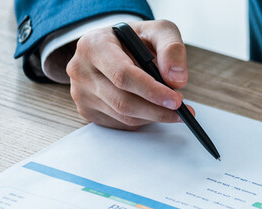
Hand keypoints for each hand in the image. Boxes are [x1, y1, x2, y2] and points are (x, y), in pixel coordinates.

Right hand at [66, 20, 193, 129]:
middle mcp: (80, 69)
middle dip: (157, 109)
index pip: (123, 75)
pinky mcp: (87, 110)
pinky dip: (143, 120)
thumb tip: (176, 79)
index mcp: (94, 44)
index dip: (152, 91)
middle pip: (122, 101)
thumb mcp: (159, 31)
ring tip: (170, 105)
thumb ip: (171, 49)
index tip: (175, 100)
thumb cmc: (136, 39)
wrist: (114, 46)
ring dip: (153, 116)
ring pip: (123, 116)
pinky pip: (120, 124)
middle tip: (181, 108)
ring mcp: (80, 93)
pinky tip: (152, 107)